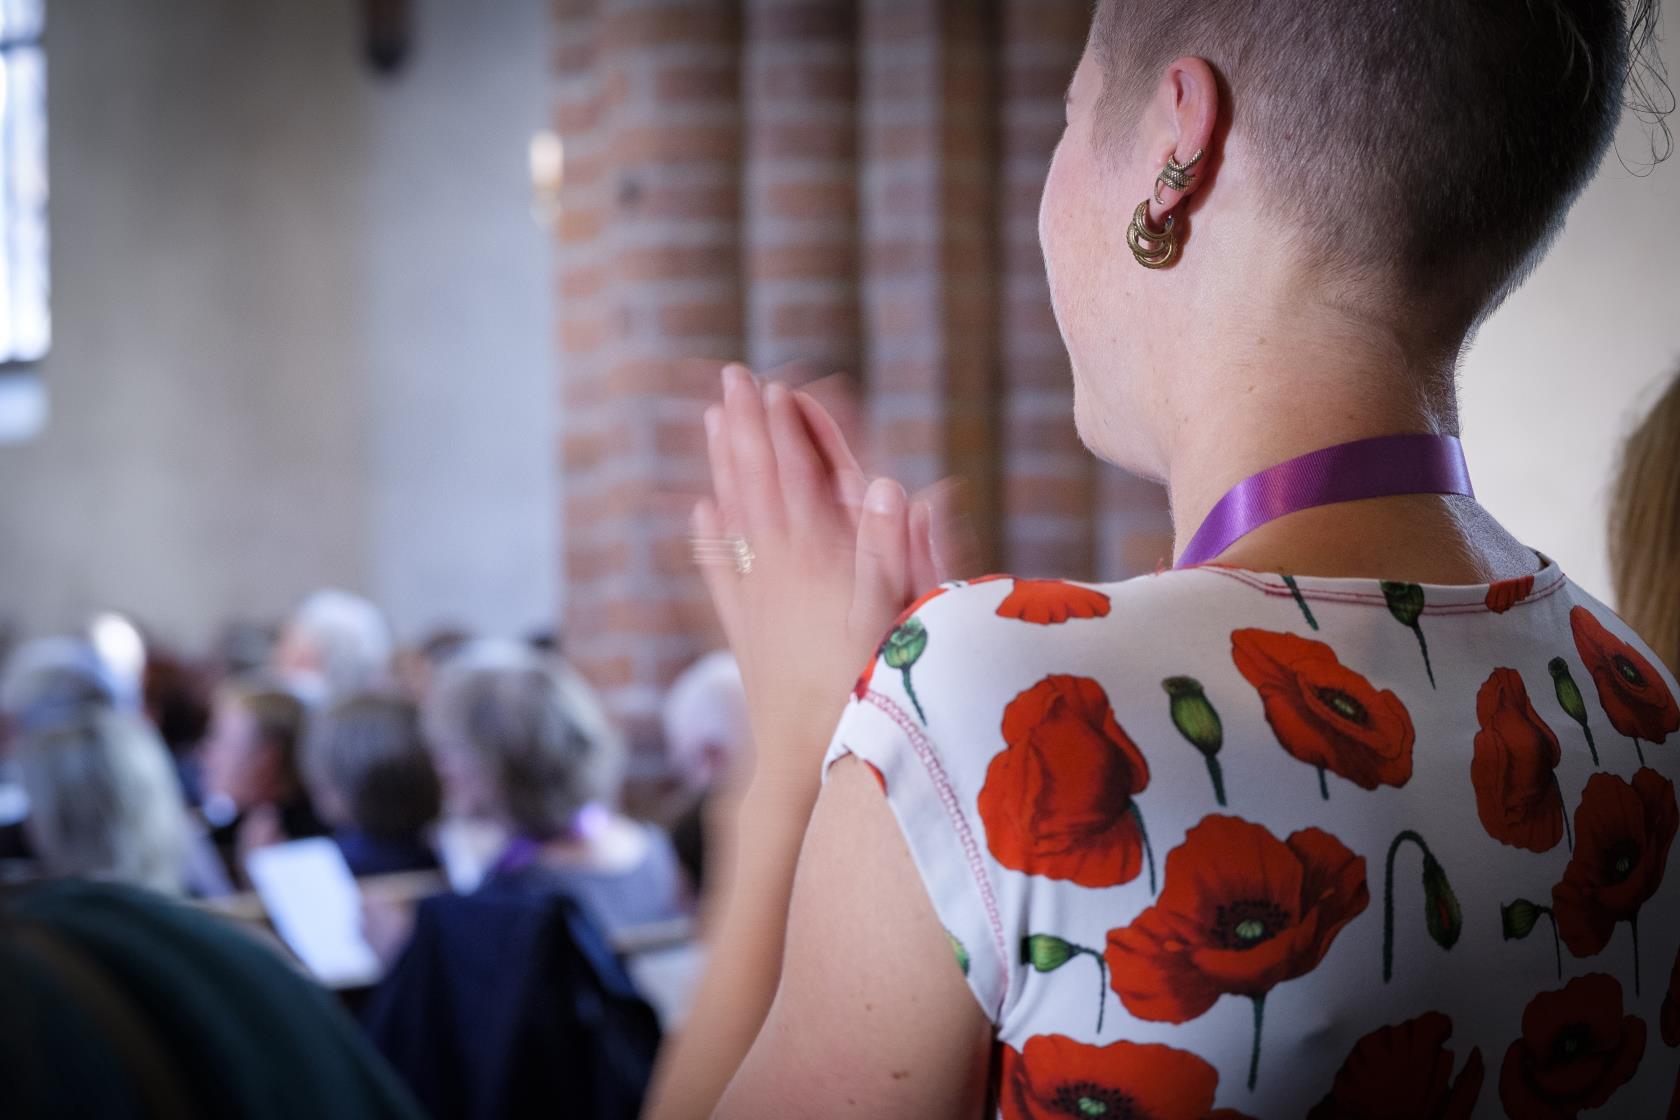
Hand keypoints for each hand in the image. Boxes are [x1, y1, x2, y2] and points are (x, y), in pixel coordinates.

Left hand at [693, 366, 928, 803]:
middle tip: (731, 379)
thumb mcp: (890, 619)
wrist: (803, 757)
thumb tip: (893, 485)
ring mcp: (755, 597)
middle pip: (756, 483)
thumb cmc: (859, 688)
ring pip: (734, 515)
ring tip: (711, 423)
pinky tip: (702, 512)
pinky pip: (721, 571)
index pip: (796, 478)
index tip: (773, 385)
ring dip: (723, 466)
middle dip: (745, 428)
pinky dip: (710, 537)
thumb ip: (890, 551)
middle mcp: (776, 569)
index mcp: (813, 559)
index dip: (785, 429)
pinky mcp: (744, 628)